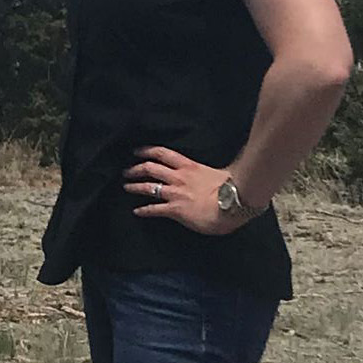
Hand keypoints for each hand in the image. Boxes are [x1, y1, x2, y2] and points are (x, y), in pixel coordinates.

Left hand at [126, 146, 248, 233]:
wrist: (235, 204)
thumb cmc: (234, 188)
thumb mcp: (223, 173)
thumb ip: (215, 171)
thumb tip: (222, 170)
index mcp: (190, 167)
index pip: (164, 153)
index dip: (147, 151)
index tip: (137, 151)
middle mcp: (179, 178)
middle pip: (150, 168)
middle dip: (136, 168)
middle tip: (127, 171)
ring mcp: (175, 193)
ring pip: (148, 187)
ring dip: (135, 187)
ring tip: (126, 187)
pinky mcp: (175, 209)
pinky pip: (155, 209)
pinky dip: (144, 210)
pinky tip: (137, 212)